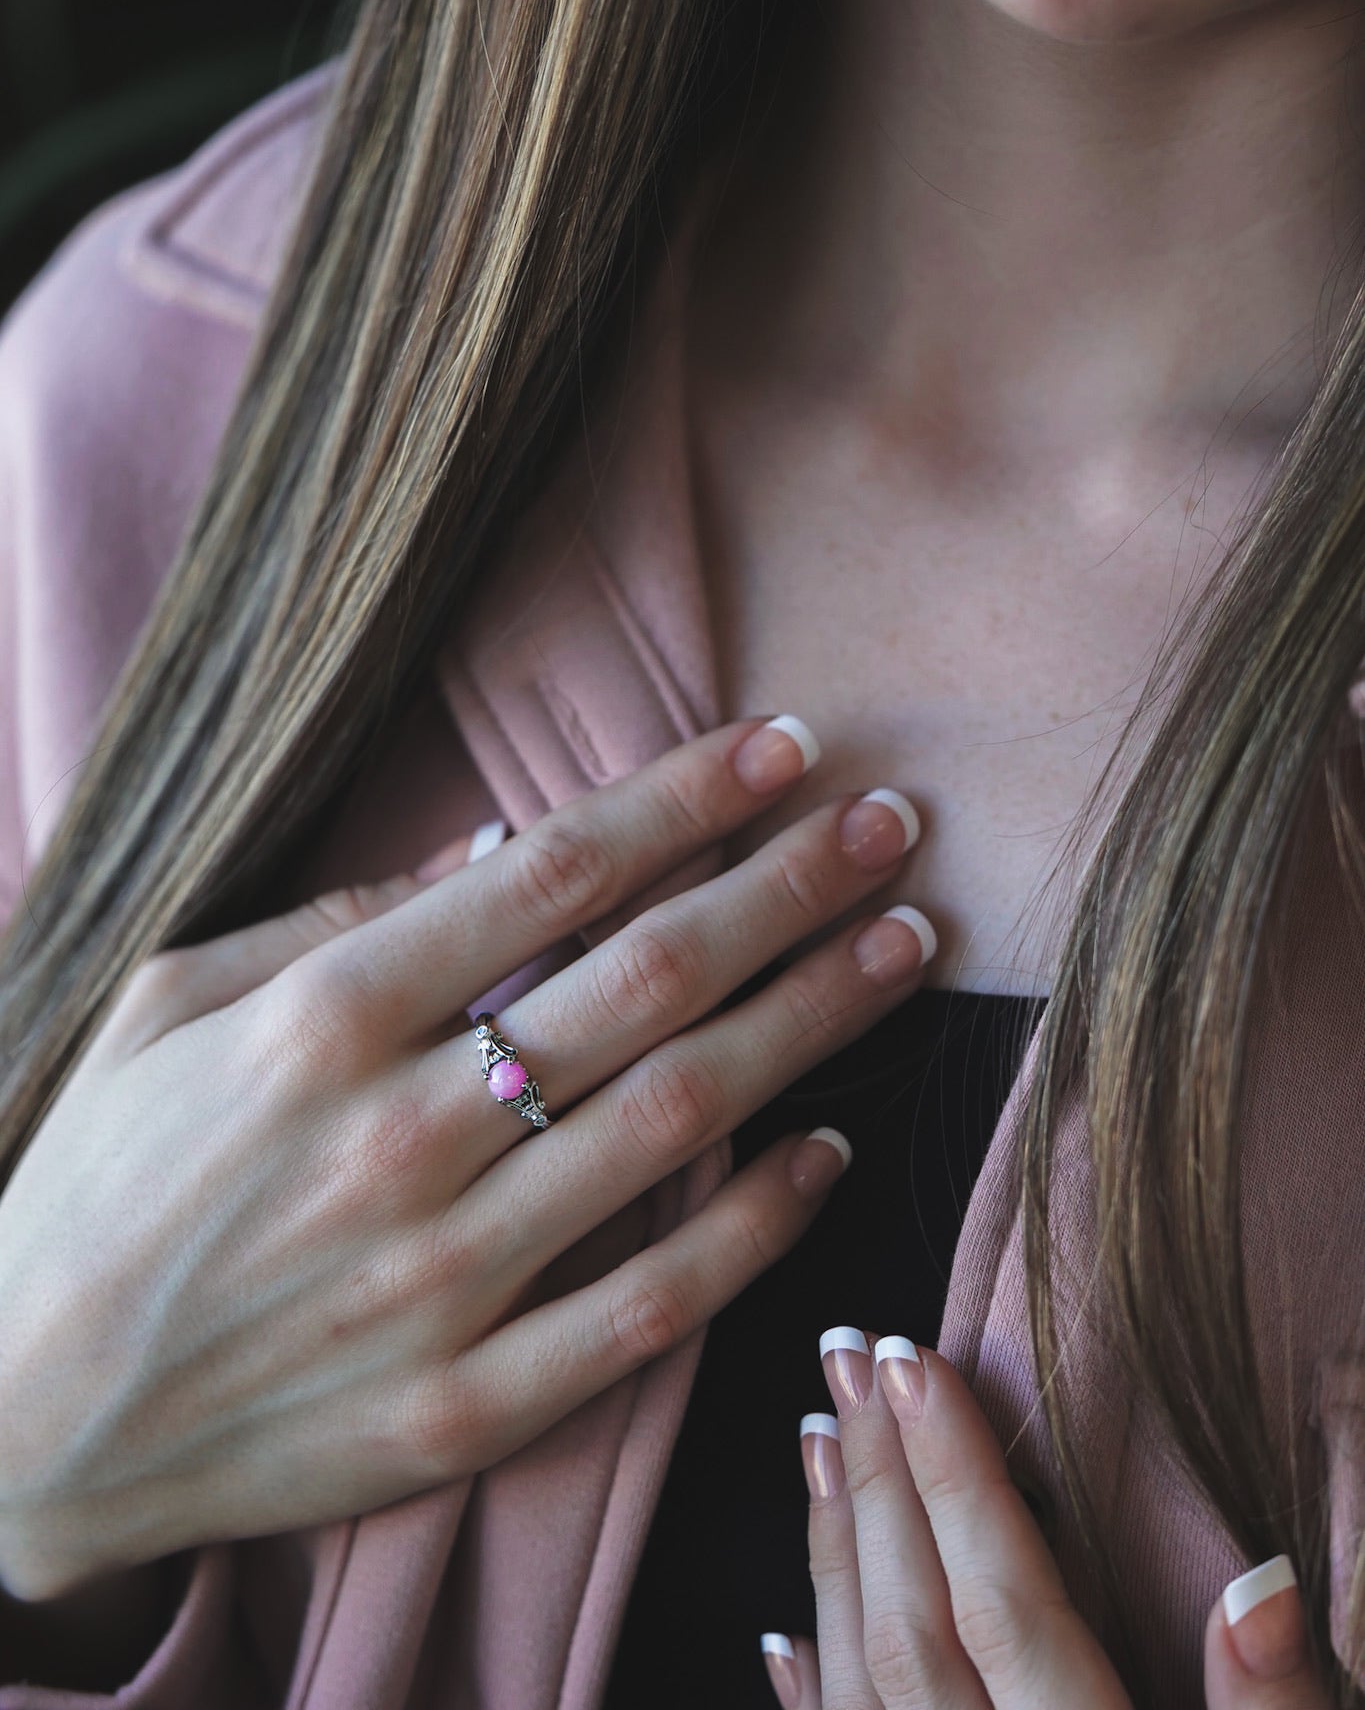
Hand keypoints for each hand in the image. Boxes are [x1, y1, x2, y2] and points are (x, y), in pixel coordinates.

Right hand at [0, 718, 933, 1601]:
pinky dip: (759, 1222)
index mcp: (322, 1018)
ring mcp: (445, 1279)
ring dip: (813, 1019)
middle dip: (790, 886)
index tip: (786, 747)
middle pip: (651, 981)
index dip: (688, 798)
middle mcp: (401, 1137)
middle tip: (894, 825)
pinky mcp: (469, 1401)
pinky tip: (832, 1149)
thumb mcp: (162, 1006)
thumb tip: (495, 851)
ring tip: (905, 945)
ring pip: (682, 1121)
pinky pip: (654, 1301)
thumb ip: (331, 916)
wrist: (16, 1420)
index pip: (556, 874)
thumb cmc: (91, 1186)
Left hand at [760, 1329, 1326, 1709]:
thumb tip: (1264, 1582)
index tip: (917, 1361)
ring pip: (862, 1690)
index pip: (1009, 1614)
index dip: (958, 1481)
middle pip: (916, 1634)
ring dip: (836, 1557)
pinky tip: (786, 1634)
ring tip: (817, 1435)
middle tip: (851, 1354)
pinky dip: (812, 1696)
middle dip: (881, 1482)